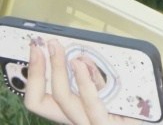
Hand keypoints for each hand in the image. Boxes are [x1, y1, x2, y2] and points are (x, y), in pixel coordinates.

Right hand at [23, 38, 138, 124]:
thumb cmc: (129, 111)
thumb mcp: (107, 92)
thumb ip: (93, 79)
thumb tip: (79, 58)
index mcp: (71, 112)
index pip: (38, 99)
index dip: (33, 75)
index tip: (35, 49)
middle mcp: (73, 120)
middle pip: (39, 101)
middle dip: (36, 72)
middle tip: (40, 46)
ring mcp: (87, 124)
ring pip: (62, 99)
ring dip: (57, 70)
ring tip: (59, 50)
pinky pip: (91, 104)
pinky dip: (84, 82)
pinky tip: (80, 65)